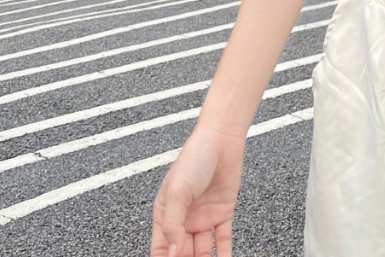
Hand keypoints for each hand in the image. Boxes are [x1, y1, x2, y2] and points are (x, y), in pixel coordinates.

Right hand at [150, 125, 245, 256]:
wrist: (222, 139)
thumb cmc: (194, 159)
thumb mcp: (177, 191)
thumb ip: (173, 224)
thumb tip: (172, 254)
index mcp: (165, 215)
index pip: (161, 249)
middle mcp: (184, 220)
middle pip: (182, 253)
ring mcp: (203, 218)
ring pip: (202, 251)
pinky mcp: (222, 213)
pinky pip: (222, 240)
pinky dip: (223, 254)